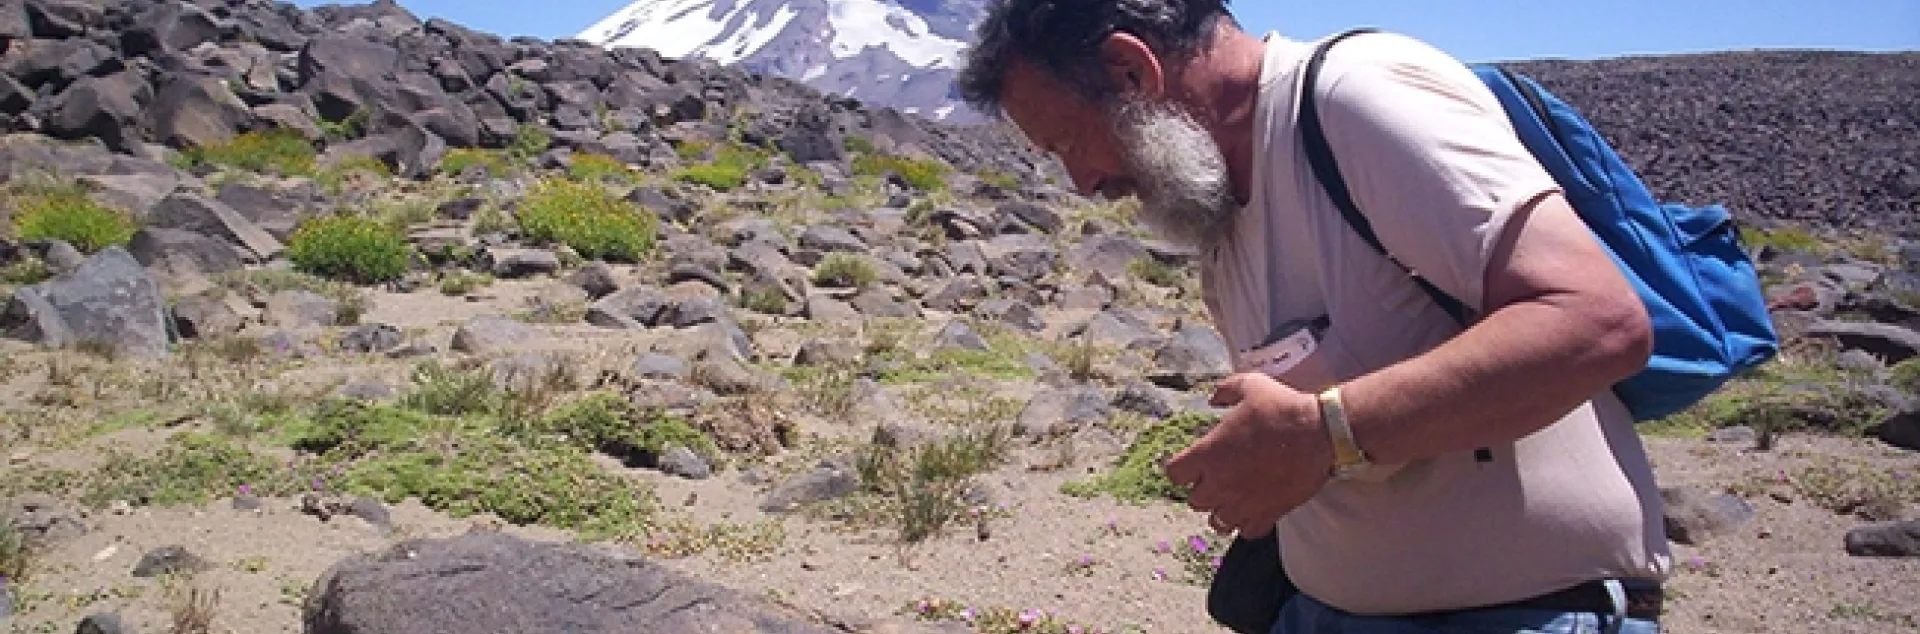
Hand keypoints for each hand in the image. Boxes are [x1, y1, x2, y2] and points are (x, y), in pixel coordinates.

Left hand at [1163, 373, 1334, 538]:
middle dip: (1202, 490)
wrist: (1320, 433)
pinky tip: (1253, 510)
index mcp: (1209, 453)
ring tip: (1232, 499)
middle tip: (1216, 478)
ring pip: (1217, 522)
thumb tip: (1214, 399)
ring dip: (1221, 511)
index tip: (1192, 462)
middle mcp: (1221, 483)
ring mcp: (1244, 502)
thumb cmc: (1283, 409)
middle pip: (1194, 501)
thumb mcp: (1250, 386)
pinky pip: (1247, 532)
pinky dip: (1247, 524)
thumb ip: (1226, 391)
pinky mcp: (1268, 513)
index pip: (1175, 474)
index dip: (1181, 468)